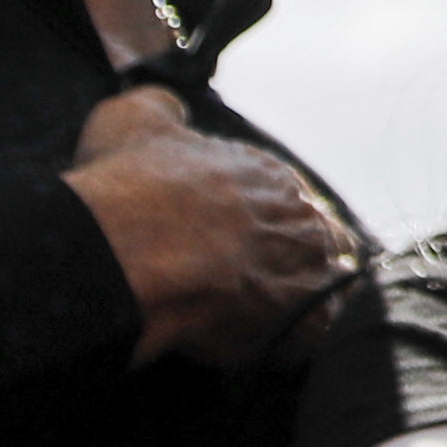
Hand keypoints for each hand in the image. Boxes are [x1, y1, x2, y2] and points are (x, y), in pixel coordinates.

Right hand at [62, 85, 359, 369]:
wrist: (123, 256)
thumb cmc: (126, 191)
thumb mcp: (132, 120)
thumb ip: (159, 108)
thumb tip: (170, 105)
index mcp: (269, 174)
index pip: (282, 200)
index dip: (257, 225)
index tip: (227, 243)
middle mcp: (301, 215)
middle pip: (312, 240)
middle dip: (287, 259)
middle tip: (244, 283)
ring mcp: (309, 268)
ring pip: (323, 285)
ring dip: (299, 297)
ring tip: (257, 316)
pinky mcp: (306, 322)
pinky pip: (317, 334)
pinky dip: (296, 339)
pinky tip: (262, 341)